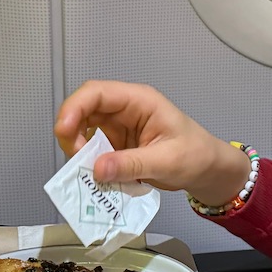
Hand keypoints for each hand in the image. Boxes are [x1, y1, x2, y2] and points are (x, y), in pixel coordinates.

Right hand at [54, 80, 250, 205]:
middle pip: (83, 110)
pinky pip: (93, 150)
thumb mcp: (167, 161)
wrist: (208, 171)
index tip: (63, 131)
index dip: (74, 107)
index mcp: (139, 101)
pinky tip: (95, 178)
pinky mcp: (116, 146)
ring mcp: (118, 128)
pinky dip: (88, 164)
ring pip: (83, 131)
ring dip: (78, 151)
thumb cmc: (196, 156)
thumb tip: (96, 170)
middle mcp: (124, 110)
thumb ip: (132, 164)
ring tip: (87, 173)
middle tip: (76, 161)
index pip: (97, 92)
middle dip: (71, 133)